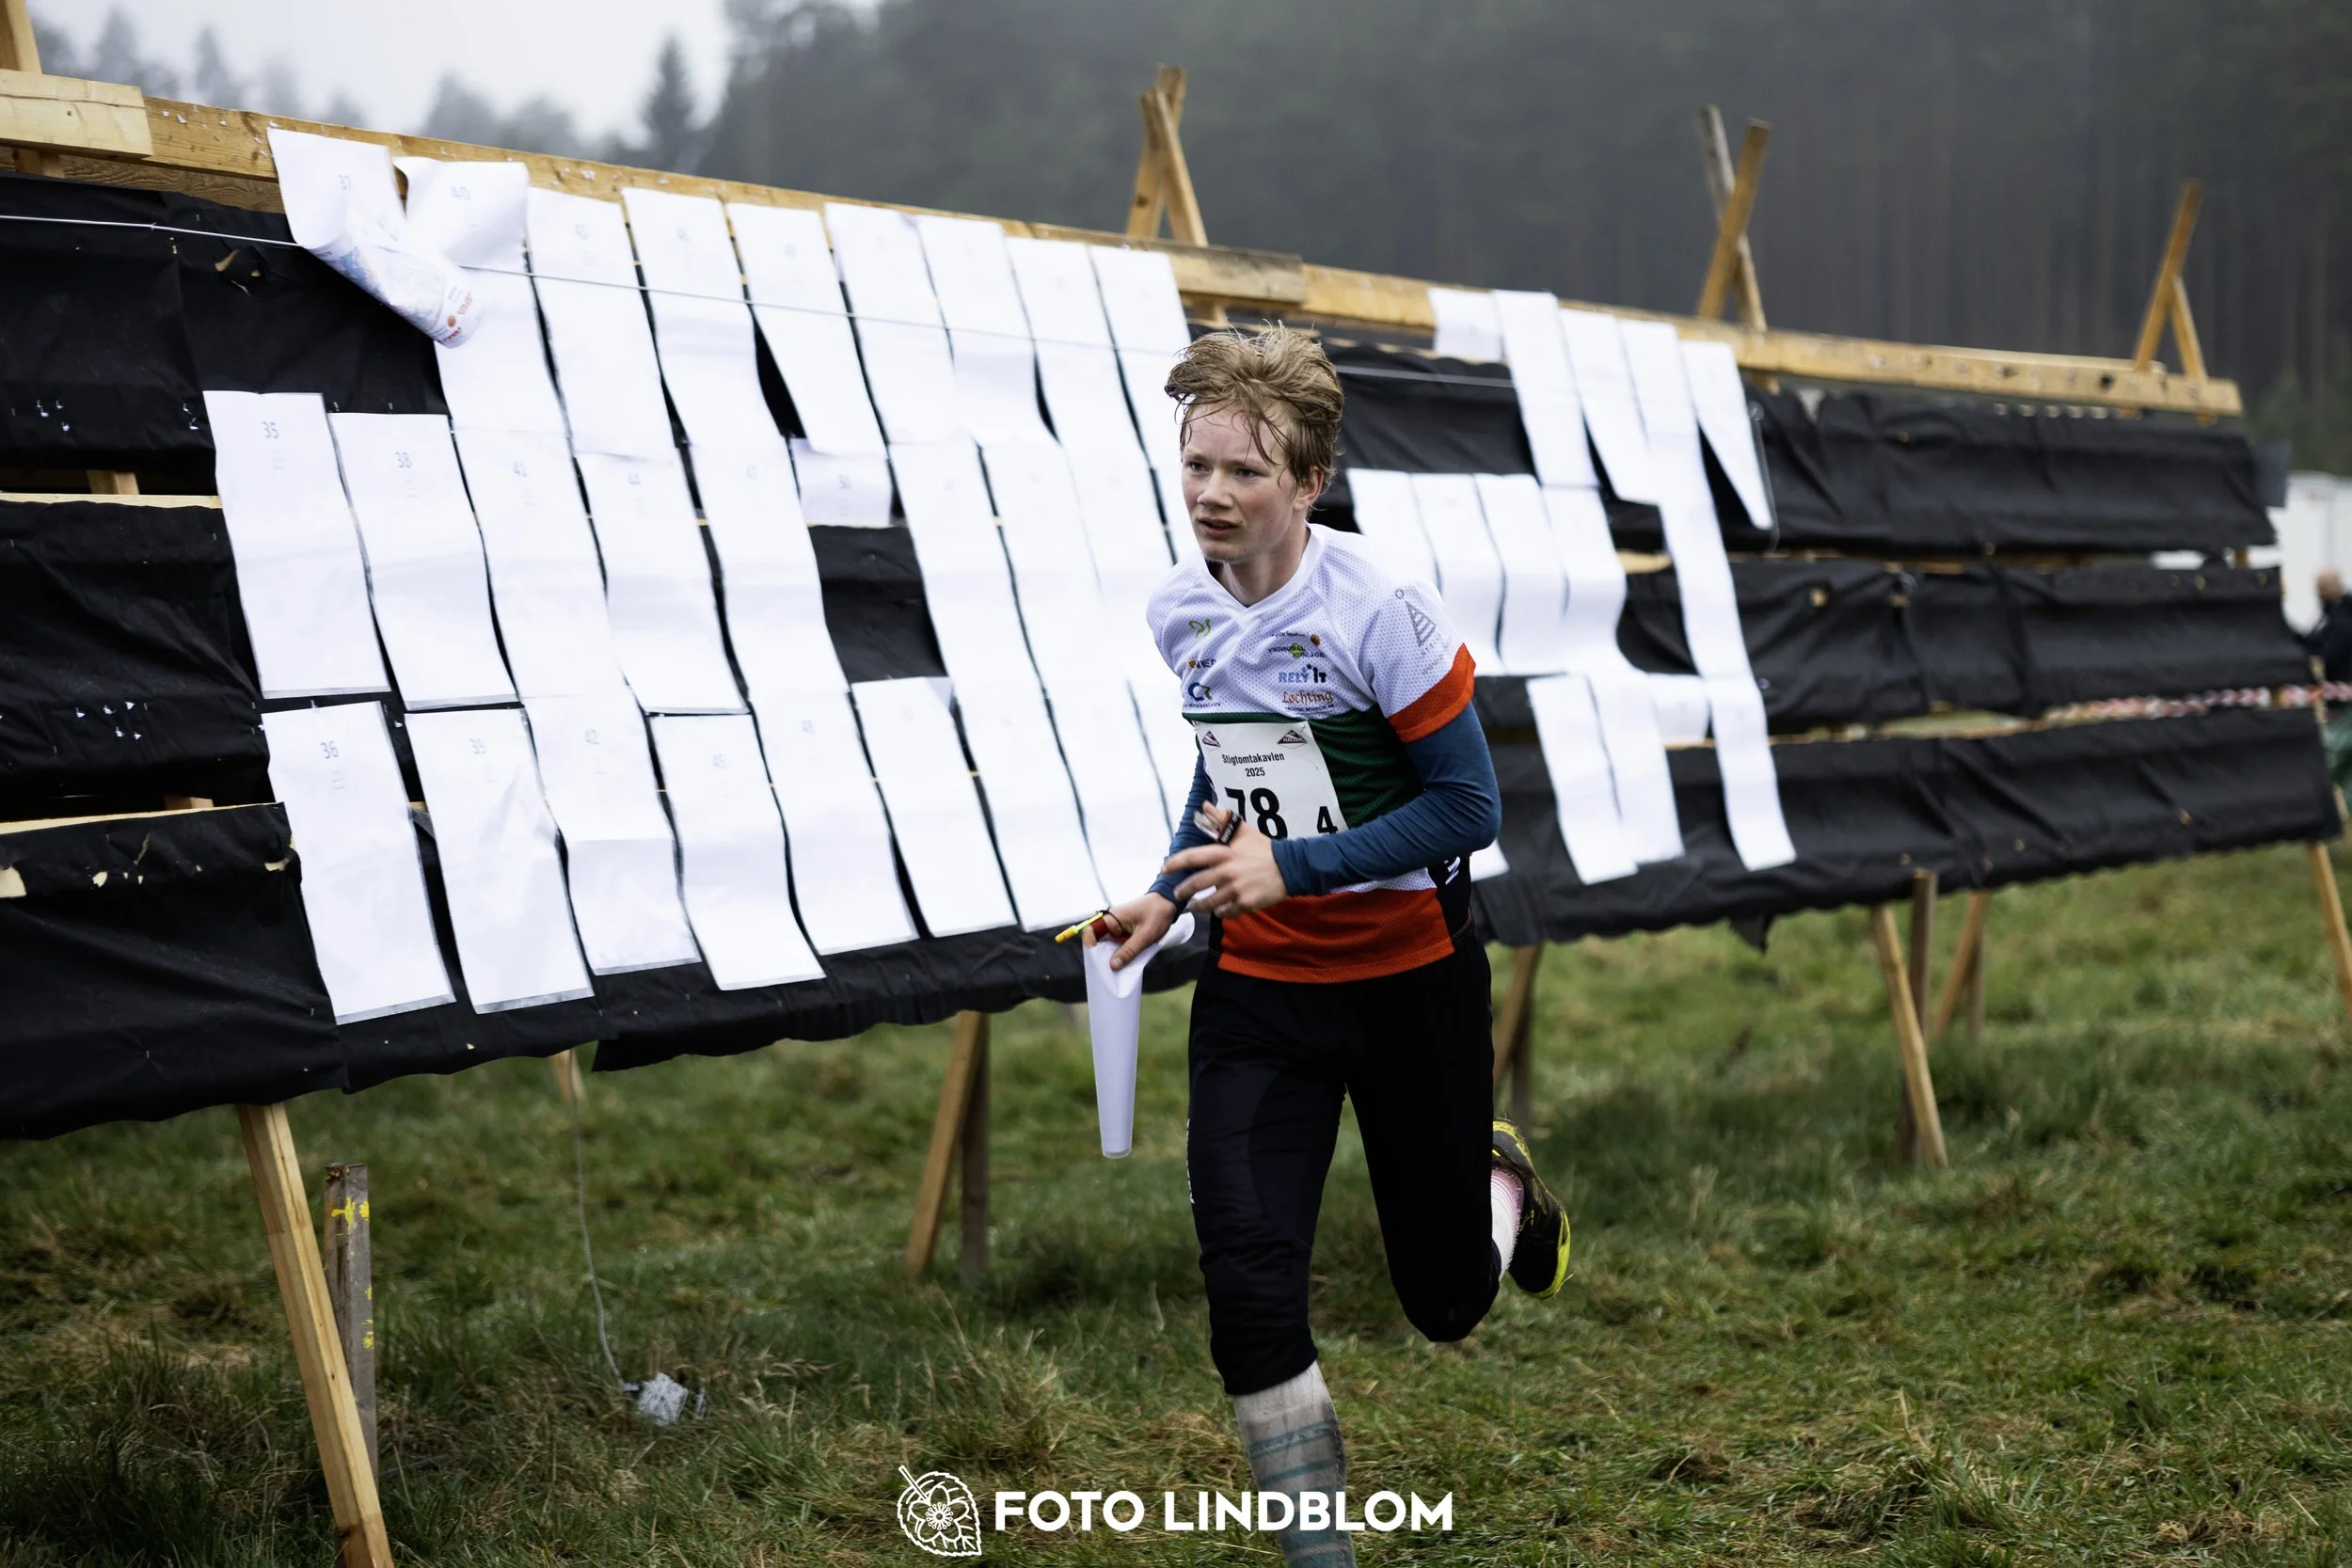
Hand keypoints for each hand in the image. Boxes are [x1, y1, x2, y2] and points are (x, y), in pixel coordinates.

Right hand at [1084, 892, 1179, 971]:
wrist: (1168, 903)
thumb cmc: (1157, 913)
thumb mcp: (1145, 935)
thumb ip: (1129, 950)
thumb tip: (1113, 965)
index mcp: (1112, 918)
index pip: (1090, 930)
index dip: (1089, 945)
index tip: (1096, 959)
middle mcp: (1112, 923)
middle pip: (1098, 942)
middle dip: (1102, 956)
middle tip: (1108, 970)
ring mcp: (1118, 928)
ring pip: (1109, 946)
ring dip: (1113, 956)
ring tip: (1118, 969)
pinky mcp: (1124, 933)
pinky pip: (1119, 945)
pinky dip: (1122, 953)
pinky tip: (1127, 962)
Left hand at [1165, 806, 1289, 918]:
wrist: (1289, 868)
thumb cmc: (1264, 849)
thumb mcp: (1244, 833)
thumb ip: (1223, 821)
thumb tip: (1206, 806)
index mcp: (1224, 854)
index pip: (1192, 857)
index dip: (1175, 863)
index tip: (1164, 868)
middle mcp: (1227, 873)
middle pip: (1196, 885)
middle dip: (1183, 890)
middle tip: (1178, 894)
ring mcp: (1235, 890)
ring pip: (1208, 903)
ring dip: (1198, 906)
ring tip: (1193, 907)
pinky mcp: (1244, 904)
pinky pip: (1225, 912)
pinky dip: (1220, 912)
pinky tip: (1219, 910)